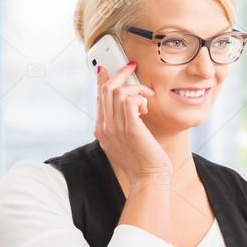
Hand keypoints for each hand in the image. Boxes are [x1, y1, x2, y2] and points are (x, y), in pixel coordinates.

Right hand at [94, 61, 170, 186]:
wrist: (148, 180)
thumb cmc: (143, 162)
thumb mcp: (127, 141)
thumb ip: (123, 124)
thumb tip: (131, 106)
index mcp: (102, 130)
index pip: (98, 98)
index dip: (103, 80)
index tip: (108, 68)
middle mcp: (105, 128)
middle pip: (105, 90)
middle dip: (119, 73)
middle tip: (131, 66)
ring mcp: (115, 128)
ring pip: (116, 92)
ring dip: (134, 87)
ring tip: (146, 96)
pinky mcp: (130, 129)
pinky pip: (129, 100)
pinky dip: (138, 96)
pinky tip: (146, 105)